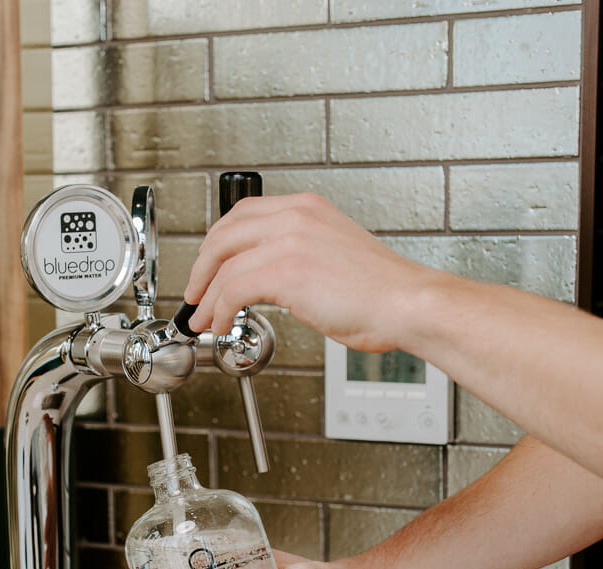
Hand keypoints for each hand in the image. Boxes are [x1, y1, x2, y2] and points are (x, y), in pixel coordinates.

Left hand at [181, 193, 446, 351]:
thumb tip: (271, 279)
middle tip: (195, 292)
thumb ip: (302, 254)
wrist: (407, 303)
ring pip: (223, 265)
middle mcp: (296, 216)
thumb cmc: (382, 291)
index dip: (218, 242)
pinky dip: (219, 310)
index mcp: (308, 208)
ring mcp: (289, 240)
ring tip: (203, 319)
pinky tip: (222, 325)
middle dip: (202, 268)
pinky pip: (233, 289)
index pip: (244, 214)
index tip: (210, 265)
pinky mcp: (285, 271)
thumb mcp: (336, 254)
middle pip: (224, 233)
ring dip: (206, 297)